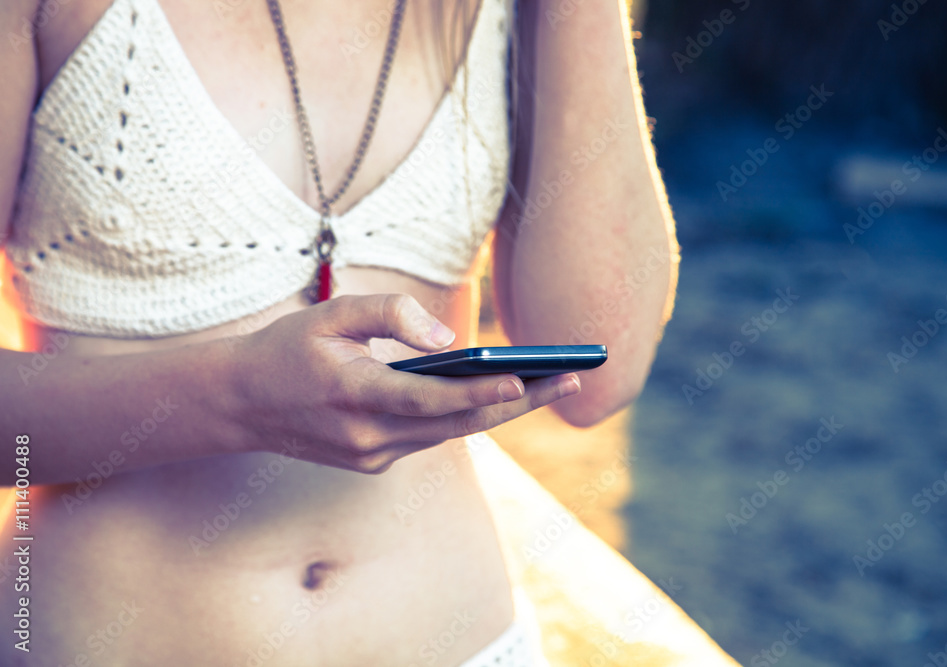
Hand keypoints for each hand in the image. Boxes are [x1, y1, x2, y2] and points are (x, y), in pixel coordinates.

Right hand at [229, 293, 580, 472]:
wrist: (238, 405)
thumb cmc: (285, 351)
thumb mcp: (329, 314)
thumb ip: (389, 314)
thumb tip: (447, 339)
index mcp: (355, 395)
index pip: (432, 399)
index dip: (483, 392)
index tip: (527, 380)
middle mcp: (369, 437)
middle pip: (459, 423)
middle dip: (519, 402)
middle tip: (572, 380)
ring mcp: (373, 456)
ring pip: (451, 433)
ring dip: (501, 412)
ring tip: (549, 385)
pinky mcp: (374, 462)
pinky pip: (430, 437)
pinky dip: (466, 417)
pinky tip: (501, 397)